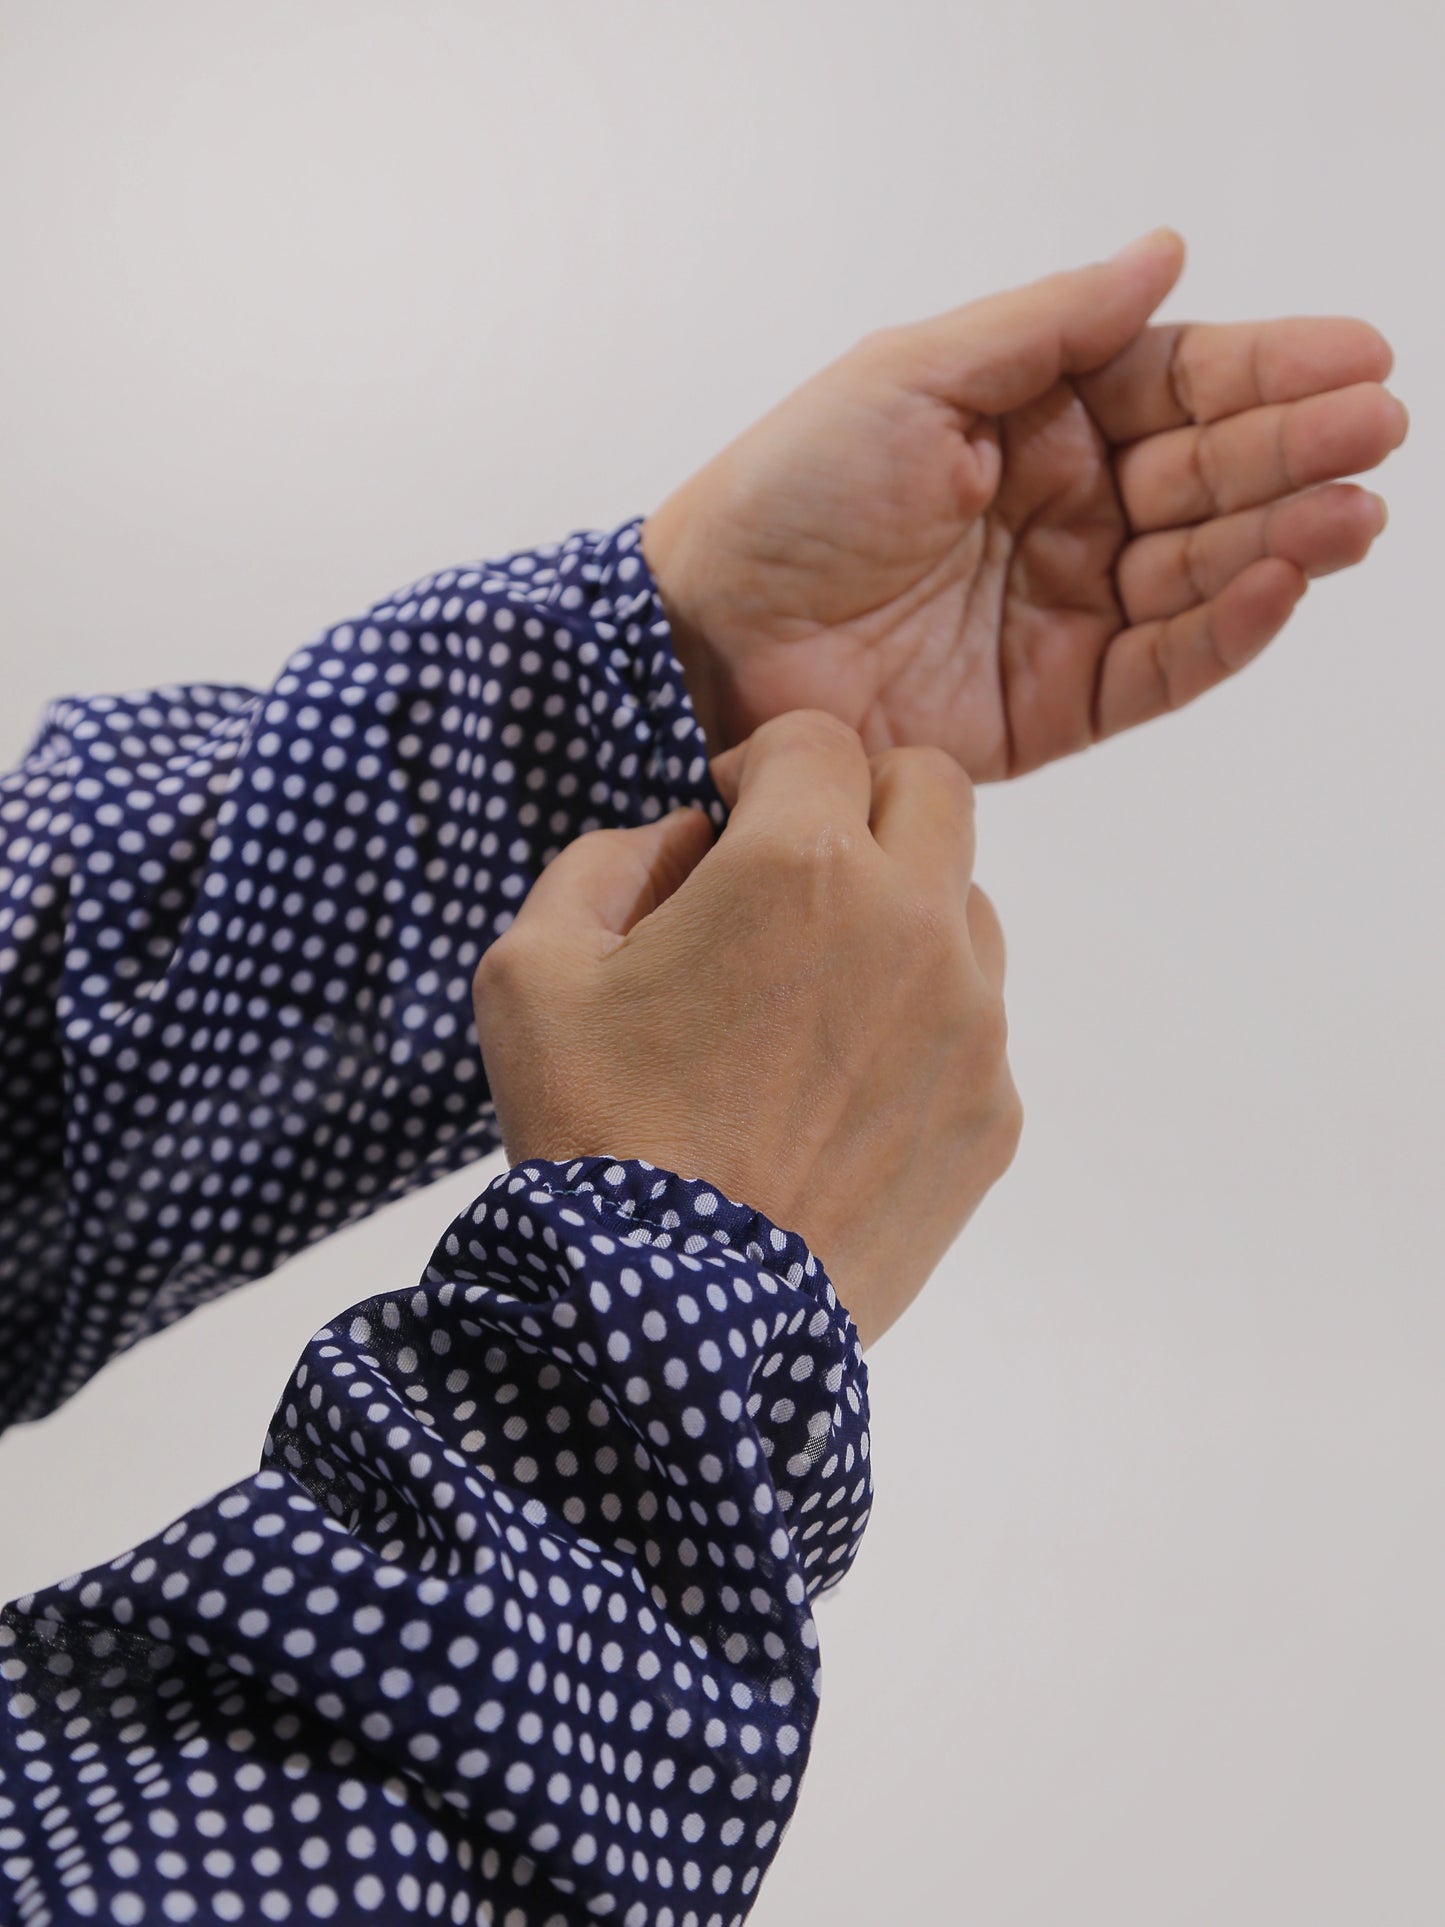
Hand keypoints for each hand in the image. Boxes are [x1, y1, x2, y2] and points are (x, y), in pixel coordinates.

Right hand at [472, 712, 1019, 1346]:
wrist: (674, 1325)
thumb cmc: (593, 1137)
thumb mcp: (530, 970)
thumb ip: (607, 860)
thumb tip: (686, 839)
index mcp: (801, 865)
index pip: (821, 737)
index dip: (761, 763)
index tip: (727, 820)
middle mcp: (913, 924)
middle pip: (933, 789)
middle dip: (861, 802)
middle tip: (793, 873)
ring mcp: (972, 1024)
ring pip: (967, 905)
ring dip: (901, 913)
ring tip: (815, 996)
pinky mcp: (993, 1113)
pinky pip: (976, 1024)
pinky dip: (920, 1025)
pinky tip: (840, 1090)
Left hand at [642, 231, 1406, 778]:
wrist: (709, 640)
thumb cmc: (786, 495)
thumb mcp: (909, 378)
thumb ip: (1044, 328)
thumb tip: (1166, 254)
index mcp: (1034, 423)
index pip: (1174, 387)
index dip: (1263, 372)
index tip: (1355, 354)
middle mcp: (1065, 514)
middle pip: (1205, 476)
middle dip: (1294, 449)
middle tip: (1376, 428)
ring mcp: (1064, 612)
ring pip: (1200, 571)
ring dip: (1281, 538)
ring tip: (1352, 510)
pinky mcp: (1054, 705)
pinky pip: (1159, 667)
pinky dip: (1221, 631)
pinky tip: (1274, 585)